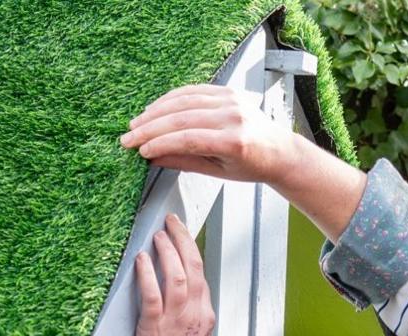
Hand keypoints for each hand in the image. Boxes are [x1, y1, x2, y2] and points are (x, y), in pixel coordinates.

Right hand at [120, 85, 302, 183]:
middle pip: (181, 119)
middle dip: (149, 128)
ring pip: (183, 101)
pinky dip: (170, 98)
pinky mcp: (228, 91)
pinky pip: (193, 90)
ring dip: (155, 111)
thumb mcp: (218, 172)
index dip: (159, 144)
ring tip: (136, 123)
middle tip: (128, 138)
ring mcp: (231, 100)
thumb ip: (184, 162)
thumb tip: (152, 158)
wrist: (279, 150)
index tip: (140, 151)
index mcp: (234, 142)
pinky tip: (155, 108)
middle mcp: (233, 117)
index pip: (187, 139)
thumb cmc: (251, 166)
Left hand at [134, 215, 215, 335]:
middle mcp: (194, 313)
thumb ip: (189, 321)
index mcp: (204, 316)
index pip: (201, 275)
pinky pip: (153, 295)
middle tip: (172, 221)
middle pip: (193, 266)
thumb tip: (180, 305)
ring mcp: (176, 320)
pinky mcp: (154, 329)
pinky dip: (148, 275)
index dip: (191, 251)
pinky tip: (142, 259)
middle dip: (183, 239)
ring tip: (158, 235)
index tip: (182, 235)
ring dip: (167, 251)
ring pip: (177, 275)